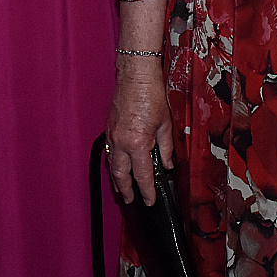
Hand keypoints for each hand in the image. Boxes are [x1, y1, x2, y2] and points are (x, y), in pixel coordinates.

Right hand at [105, 60, 172, 205]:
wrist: (135, 76)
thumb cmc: (151, 95)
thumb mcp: (165, 124)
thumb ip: (166, 147)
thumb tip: (167, 163)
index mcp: (138, 143)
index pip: (143, 175)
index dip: (147, 191)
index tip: (150, 200)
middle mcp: (122, 142)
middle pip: (121, 175)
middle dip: (126, 191)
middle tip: (131, 200)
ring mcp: (113, 135)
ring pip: (112, 165)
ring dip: (117, 179)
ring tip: (122, 189)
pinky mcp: (109, 128)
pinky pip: (110, 152)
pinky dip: (113, 163)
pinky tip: (117, 166)